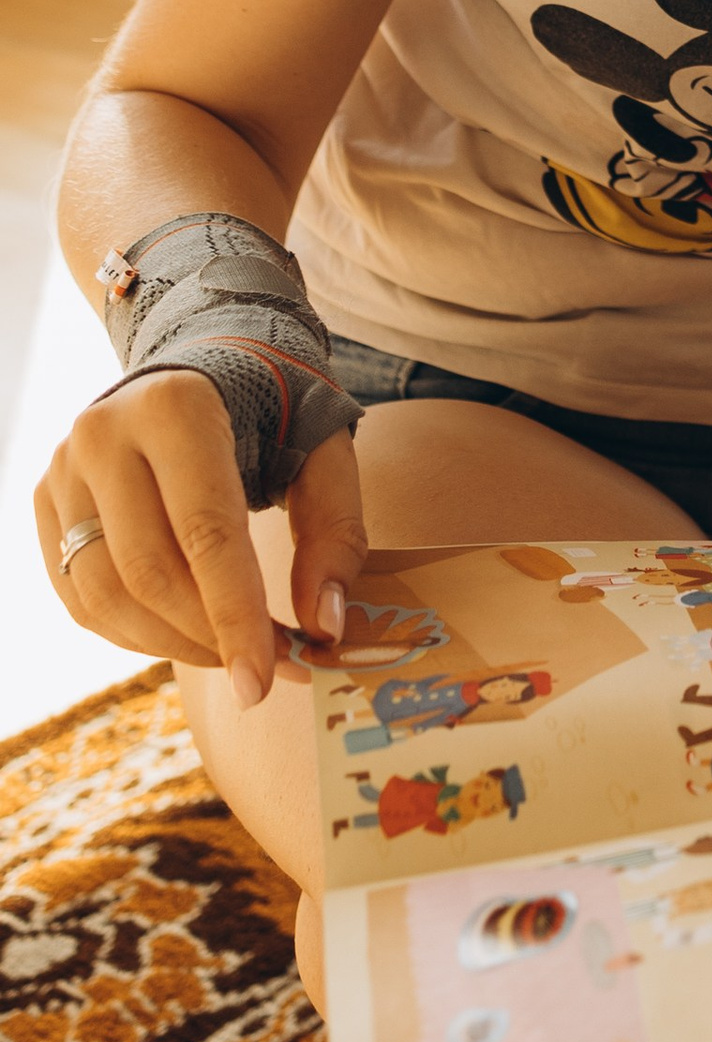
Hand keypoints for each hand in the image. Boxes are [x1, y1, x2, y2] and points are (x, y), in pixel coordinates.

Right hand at [34, 366, 365, 706]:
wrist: (204, 358)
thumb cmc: (274, 408)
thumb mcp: (325, 450)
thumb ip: (335, 533)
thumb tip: (324, 626)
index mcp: (175, 407)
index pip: (204, 533)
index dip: (234, 616)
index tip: (263, 682)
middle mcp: (103, 433)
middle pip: (150, 572)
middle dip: (210, 637)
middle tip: (267, 670)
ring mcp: (63, 469)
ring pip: (105, 595)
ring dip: (172, 645)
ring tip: (232, 652)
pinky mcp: (46, 502)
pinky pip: (80, 597)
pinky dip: (134, 633)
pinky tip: (185, 631)